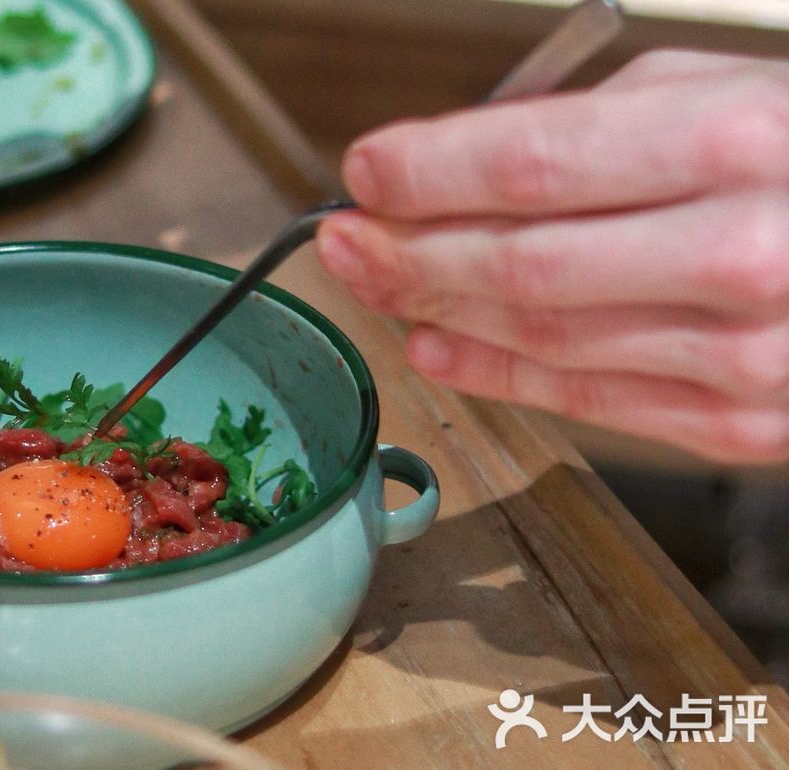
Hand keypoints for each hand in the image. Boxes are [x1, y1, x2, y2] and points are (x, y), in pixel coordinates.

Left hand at [317, 50, 788, 463]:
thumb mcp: (730, 92)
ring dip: (437, 311)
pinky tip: (439, 346)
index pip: (532, 164)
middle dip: (409, 249)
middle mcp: (741, 254)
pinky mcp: (741, 423)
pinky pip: (587, 400)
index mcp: (736, 146)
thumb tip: (465, 161)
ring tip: (377, 284)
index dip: (428, 172)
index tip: (366, 170)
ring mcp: (744, 354)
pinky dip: (496, 374)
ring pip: (541, 337)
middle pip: (519, 261)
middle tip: (346, 237)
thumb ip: (599, 122)